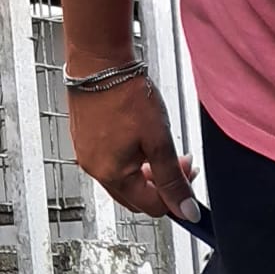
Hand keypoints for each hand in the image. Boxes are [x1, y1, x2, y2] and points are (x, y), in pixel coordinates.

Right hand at [67, 70, 199, 220]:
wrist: (99, 62)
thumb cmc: (125, 94)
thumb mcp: (159, 141)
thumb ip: (173, 180)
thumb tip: (186, 211)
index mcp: (112, 174)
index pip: (152, 206)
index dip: (176, 196)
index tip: (189, 174)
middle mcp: (95, 168)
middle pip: (137, 196)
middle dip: (162, 186)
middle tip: (180, 164)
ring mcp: (87, 154)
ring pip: (125, 179)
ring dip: (149, 172)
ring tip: (162, 149)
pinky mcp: (85, 140)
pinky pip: (112, 161)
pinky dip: (132, 159)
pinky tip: (143, 140)